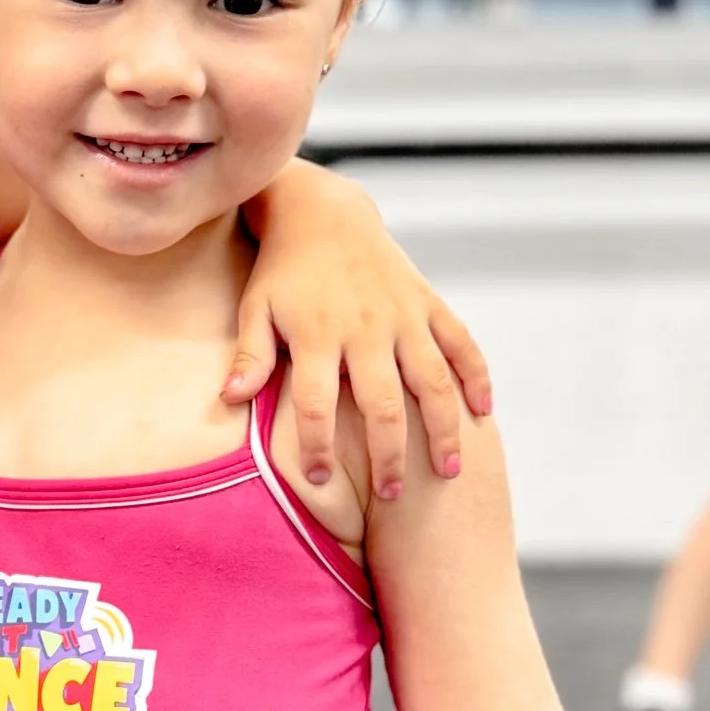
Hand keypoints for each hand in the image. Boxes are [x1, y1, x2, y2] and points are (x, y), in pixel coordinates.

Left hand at [230, 166, 490, 499]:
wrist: (323, 213)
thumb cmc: (282, 272)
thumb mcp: (256, 308)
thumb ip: (249, 356)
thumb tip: (227, 400)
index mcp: (319, 335)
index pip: (316, 406)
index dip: (316, 448)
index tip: (318, 481)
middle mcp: (366, 328)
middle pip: (383, 404)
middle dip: (388, 455)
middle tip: (390, 497)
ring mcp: (403, 316)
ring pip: (433, 382)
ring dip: (443, 429)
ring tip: (447, 473)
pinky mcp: (428, 302)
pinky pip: (461, 343)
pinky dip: (476, 376)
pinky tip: (482, 413)